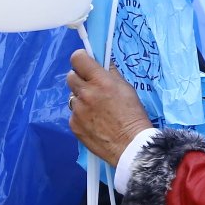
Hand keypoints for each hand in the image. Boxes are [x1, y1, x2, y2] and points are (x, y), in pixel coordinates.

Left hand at [66, 50, 152, 165]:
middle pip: (70, 76)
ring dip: (81, 98)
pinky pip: (74, 114)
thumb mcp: (127, 88)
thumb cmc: (133, 115)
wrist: (130, 146)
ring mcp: (77, 110)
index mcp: (100, 81)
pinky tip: (94, 122)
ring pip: (72, 96)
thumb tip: (103, 62)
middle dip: (80, 78)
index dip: (81, 59)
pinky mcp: (73, 125)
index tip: (86, 63)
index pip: (78, 58)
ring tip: (95, 108)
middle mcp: (85, 94)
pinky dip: (81, 115)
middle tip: (91, 86)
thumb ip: (111, 73)